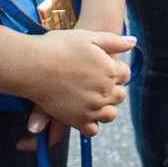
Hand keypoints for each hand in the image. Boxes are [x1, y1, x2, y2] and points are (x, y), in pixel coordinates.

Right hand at [15, 28, 133, 135]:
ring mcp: (93, 108)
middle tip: (97, 85)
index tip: (103, 69)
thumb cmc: (59, 46)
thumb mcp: (88, 37)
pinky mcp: (78, 120)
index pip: (125, 74)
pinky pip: (93, 129)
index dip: (115, 71)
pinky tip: (82, 113)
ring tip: (92, 100)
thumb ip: (112, 41)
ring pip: (110, 114)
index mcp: (110, 70)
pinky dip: (91, 124)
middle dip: (112, 90)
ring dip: (105, 108)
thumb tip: (133, 42)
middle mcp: (106, 91)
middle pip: (120, 96)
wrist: (35, 65)